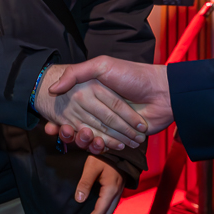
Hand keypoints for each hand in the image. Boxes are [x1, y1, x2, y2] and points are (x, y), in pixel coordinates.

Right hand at [44, 57, 172, 152]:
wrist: (163, 92)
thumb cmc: (133, 75)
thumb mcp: (103, 66)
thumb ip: (77, 73)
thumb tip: (53, 89)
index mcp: (93, 92)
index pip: (71, 107)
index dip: (59, 117)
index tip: (50, 124)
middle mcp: (100, 108)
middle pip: (78, 124)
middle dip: (70, 131)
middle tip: (64, 132)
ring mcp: (111, 124)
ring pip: (91, 137)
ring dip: (84, 140)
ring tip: (82, 137)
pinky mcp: (122, 137)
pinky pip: (106, 146)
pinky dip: (100, 147)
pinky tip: (97, 144)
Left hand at [77, 155, 123, 213]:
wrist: (119, 147)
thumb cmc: (104, 155)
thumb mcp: (92, 166)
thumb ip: (85, 182)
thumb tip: (79, 199)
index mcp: (110, 190)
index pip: (100, 212)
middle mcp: (116, 193)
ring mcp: (118, 191)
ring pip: (109, 210)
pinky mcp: (117, 188)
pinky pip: (110, 203)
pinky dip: (102, 209)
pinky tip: (94, 207)